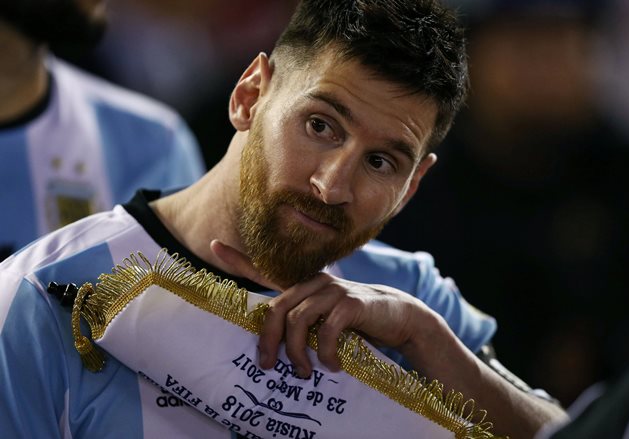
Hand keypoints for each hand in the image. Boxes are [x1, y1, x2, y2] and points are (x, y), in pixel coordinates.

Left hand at [209, 240, 437, 377]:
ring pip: (298, 321)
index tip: (214, 245)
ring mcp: (333, 290)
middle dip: (268, 341)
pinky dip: (326, 353)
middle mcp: (314, 283)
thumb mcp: (324, 320)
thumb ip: (302, 322)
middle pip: (276, 309)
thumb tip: (272, 347)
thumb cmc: (354, 322)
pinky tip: (331, 365)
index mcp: (303, 286)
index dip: (239, 260)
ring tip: (304, 372)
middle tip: (268, 366)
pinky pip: (327, 330)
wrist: (395, 317)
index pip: (265, 270)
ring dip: (297, 353)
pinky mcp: (351, 303)